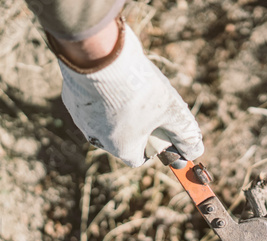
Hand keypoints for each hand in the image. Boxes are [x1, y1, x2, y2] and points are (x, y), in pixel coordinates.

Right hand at [56, 21, 203, 166]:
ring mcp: (81, 119)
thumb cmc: (138, 89)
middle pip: (123, 139)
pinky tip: (115, 79)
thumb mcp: (172, 112)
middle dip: (138, 126)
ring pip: (106, 120)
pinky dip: (104, 95)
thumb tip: (196, 150)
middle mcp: (97, 138)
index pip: (139, 157)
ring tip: (132, 89)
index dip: (154, 144)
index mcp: (121, 148)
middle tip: (150, 104)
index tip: (161, 129)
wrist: (100, 57)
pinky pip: (92, 102)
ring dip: (120, 110)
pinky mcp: (71, 98)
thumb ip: (186, 134)